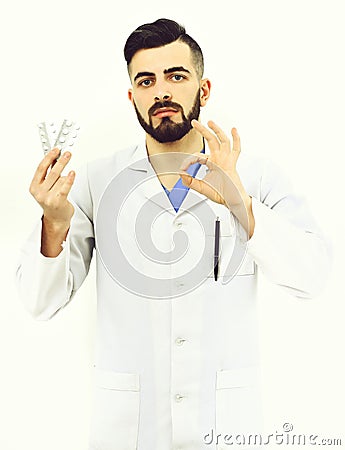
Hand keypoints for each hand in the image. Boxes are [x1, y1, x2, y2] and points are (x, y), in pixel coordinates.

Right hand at [29, 148, 74, 228]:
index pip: (41, 168)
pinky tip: (72, 173)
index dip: (49, 157)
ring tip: (69, 177)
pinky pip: (65, 188)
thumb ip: (49, 174)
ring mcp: (48, 198)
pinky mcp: (58, 202)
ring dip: (66, 177)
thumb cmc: (52, 201)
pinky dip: (69, 179)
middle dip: (61, 161)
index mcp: (34, 186)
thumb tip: (55, 158)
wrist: (56, 218)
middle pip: (52, 172)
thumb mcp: (46, 187)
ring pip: (60, 180)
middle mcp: (39, 192)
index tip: (56, 150)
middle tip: (67, 154)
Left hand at [179, 120, 253, 236]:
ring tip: (210, 122)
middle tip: (194, 122)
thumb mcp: (200, 187)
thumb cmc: (220, 194)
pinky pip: (236, 149)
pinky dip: (236, 139)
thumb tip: (180, 173)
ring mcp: (226, 159)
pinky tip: (233, 130)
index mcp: (211, 163)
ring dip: (217, 130)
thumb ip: (189, 181)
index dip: (189, 160)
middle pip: (210, 140)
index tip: (183, 167)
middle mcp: (219, 159)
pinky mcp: (233, 163)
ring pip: (222, 140)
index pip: (198, 155)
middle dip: (202, 130)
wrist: (231, 200)